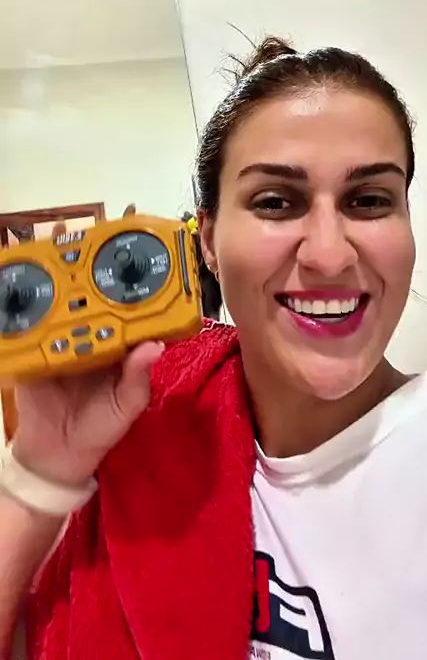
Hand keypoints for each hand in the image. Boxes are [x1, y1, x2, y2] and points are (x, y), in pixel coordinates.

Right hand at [11, 202, 160, 486]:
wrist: (57, 456)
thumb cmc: (98, 429)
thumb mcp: (125, 407)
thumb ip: (137, 379)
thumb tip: (153, 347)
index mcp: (114, 339)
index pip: (123, 299)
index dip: (129, 271)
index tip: (136, 239)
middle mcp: (87, 330)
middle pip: (87, 288)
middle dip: (87, 256)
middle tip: (90, 227)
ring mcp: (57, 336)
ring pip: (56, 295)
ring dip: (53, 266)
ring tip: (52, 236)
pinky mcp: (29, 346)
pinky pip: (24, 318)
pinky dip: (18, 296)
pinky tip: (16, 271)